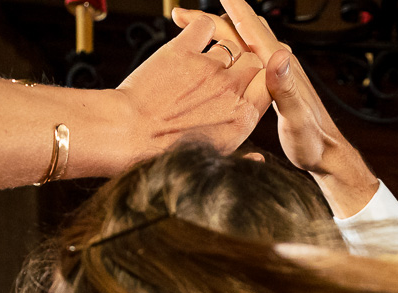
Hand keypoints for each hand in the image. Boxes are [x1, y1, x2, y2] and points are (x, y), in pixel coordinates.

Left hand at [113, 14, 267, 165]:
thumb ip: (241, 156)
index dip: (264, 81)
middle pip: (254, 60)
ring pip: (231, 44)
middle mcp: (229, 89)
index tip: (255, 82)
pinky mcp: (182, 50)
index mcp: (242, 117)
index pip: (270, 85)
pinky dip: (202, 27)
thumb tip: (258, 159)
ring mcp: (207, 67)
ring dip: (223, 49)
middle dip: (246, 63)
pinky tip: (196, 36)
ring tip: (209, 58)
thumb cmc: (164, 152)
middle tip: (229, 71)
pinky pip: (204, 26)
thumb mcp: (213, 161)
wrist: (127, 136)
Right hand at [173, 0, 378, 215]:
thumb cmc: (312, 142)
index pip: (252, 30)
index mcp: (280, 68)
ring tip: (197, 30)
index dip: (233, 10)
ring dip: (221, 30)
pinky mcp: (275, 84)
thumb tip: (279, 54)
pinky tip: (222, 58)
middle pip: (244, 30)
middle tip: (184, 16)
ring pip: (245, 41)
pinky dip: (231, 50)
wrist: (326, 155)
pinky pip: (249, 58)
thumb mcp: (296, 118)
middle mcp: (279, 65)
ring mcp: (278, 73)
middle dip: (215, 18)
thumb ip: (285, 88)